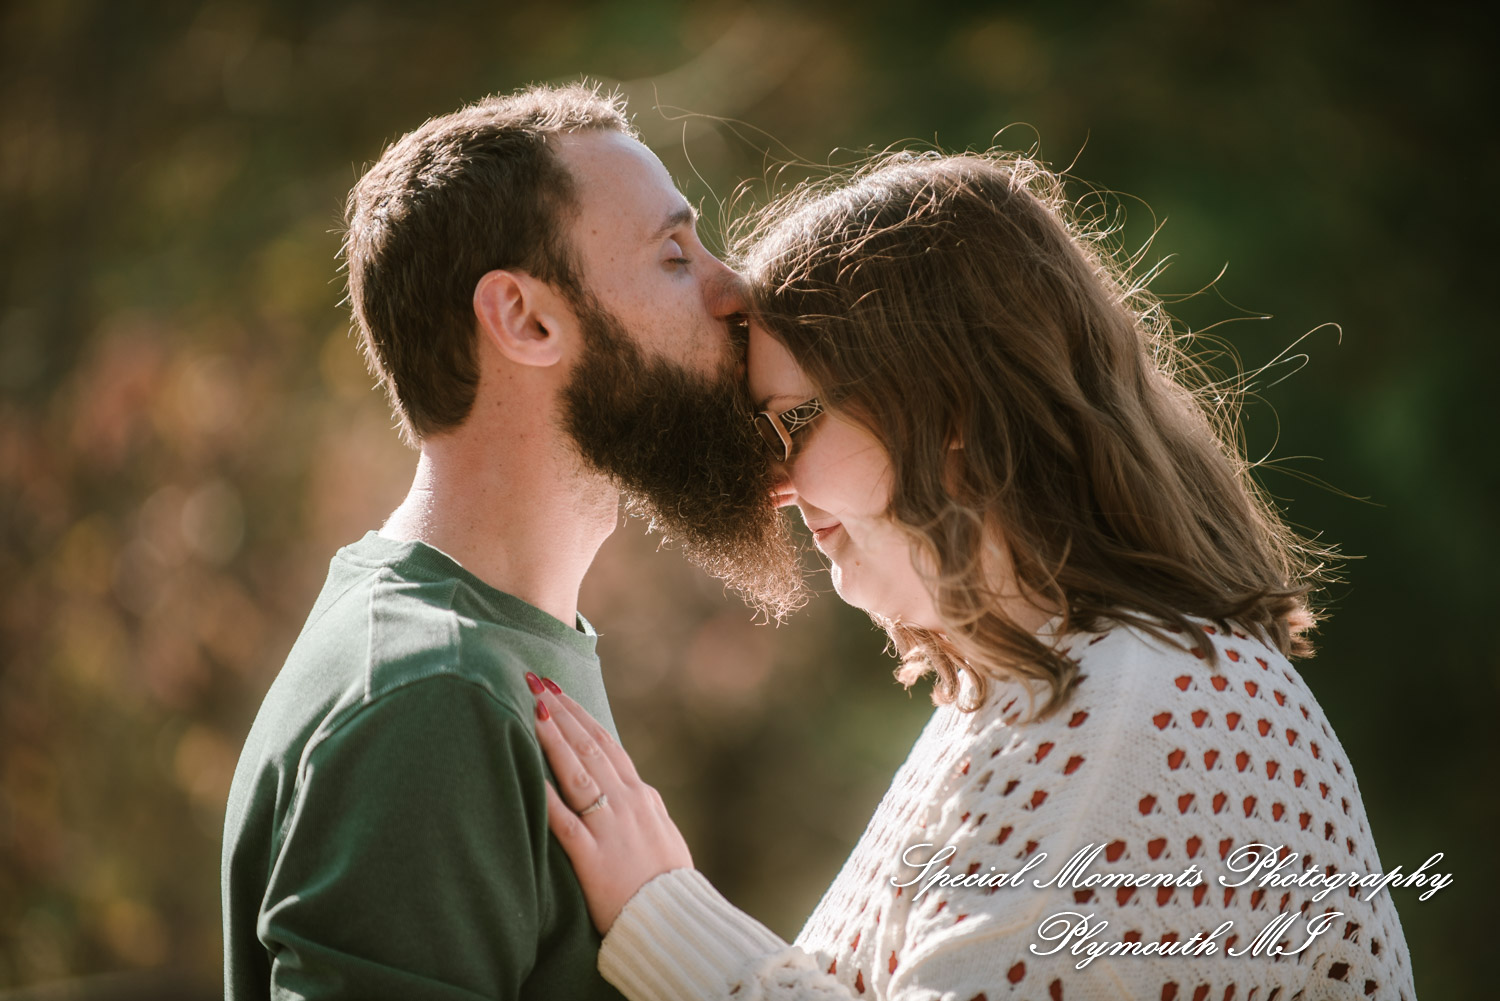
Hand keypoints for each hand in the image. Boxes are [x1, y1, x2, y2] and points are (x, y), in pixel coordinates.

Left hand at [528, 674, 692, 933]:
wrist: (677, 921)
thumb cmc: (669, 884)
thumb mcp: (663, 835)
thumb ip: (647, 808)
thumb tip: (637, 788)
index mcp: (643, 795)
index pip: (607, 743)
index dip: (581, 714)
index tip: (559, 691)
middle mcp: (627, 802)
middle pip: (589, 746)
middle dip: (561, 711)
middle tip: (535, 680)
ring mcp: (610, 827)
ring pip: (577, 771)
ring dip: (553, 736)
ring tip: (532, 707)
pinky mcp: (592, 857)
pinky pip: (564, 821)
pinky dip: (546, 795)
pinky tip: (528, 772)